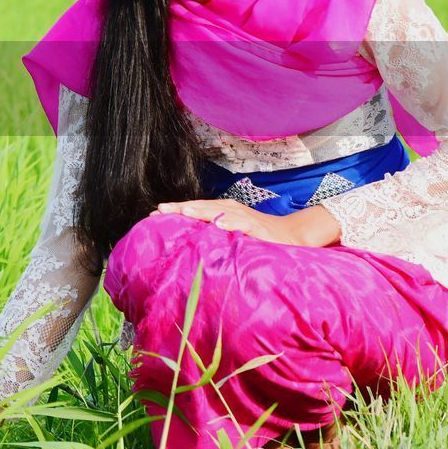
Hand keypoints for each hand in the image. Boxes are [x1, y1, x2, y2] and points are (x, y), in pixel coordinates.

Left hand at [152, 199, 339, 246]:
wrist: (292, 235)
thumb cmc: (259, 235)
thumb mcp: (232, 233)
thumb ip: (213, 235)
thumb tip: (189, 242)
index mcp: (223, 211)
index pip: (195, 208)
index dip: (176, 210)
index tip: (154, 214)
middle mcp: (231, 210)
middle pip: (202, 206)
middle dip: (181, 208)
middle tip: (160, 210)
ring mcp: (245, 217)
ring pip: (219, 211)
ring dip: (201, 211)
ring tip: (184, 211)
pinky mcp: (259, 228)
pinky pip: (244, 224)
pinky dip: (231, 223)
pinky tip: (219, 224)